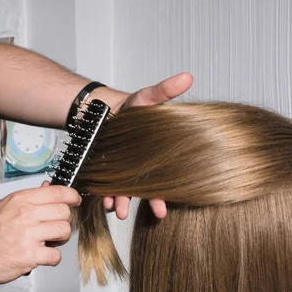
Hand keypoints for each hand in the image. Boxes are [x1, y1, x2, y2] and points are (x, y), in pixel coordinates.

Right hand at [0, 184, 80, 291]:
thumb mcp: (5, 207)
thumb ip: (29, 199)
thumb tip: (48, 187)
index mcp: (20, 200)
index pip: (58, 192)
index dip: (72, 197)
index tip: (75, 201)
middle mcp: (25, 214)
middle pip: (65, 212)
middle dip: (63, 222)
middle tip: (53, 229)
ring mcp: (28, 234)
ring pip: (64, 232)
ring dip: (59, 240)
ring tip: (46, 243)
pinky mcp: (30, 255)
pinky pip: (56, 256)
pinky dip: (51, 259)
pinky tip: (40, 256)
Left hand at [104, 72, 192, 219]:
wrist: (105, 112)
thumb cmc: (131, 108)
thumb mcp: (148, 98)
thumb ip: (165, 91)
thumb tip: (187, 76)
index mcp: (156, 157)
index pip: (165, 179)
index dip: (164, 194)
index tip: (163, 209)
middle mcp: (142, 169)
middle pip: (148, 190)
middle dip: (150, 203)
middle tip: (154, 215)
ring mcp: (123, 173)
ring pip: (125, 192)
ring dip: (124, 202)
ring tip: (120, 211)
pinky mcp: (106, 173)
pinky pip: (106, 188)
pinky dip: (105, 196)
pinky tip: (105, 201)